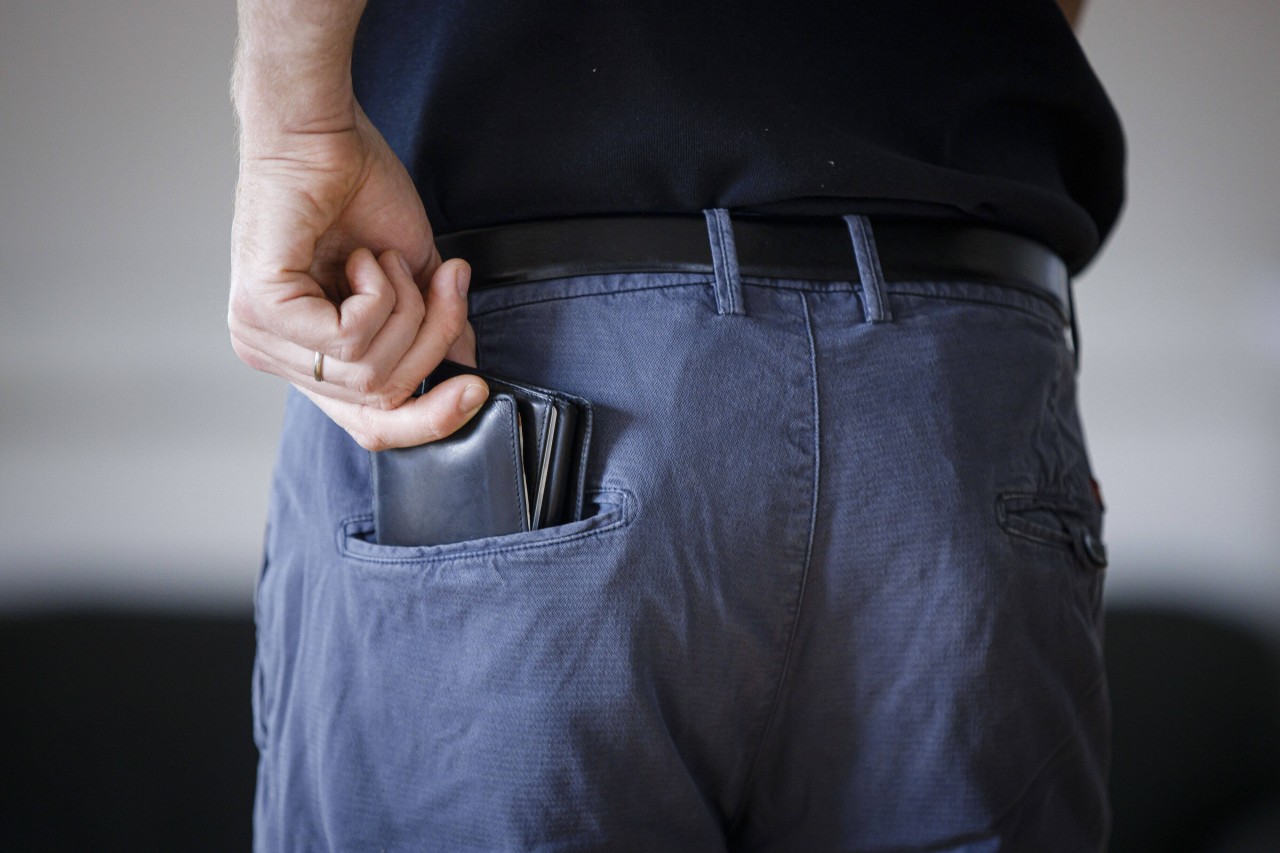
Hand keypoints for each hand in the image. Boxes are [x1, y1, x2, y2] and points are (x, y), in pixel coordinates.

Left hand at [229, 104, 487, 449]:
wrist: (323, 132)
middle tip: (442, 283)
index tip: (477, 388)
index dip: (431, 419)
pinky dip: (377, 294)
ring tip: (384, 260)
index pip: (370, 426)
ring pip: (368, 372)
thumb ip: (433, 325)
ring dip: (403, 307)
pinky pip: (348, 340)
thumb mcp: (412, 274)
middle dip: (430, 339)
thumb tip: (465, 362)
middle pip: (381, 399)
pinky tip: (362, 258)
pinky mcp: (262, 310)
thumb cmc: (354, 187)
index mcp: (305, 353)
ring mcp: (261, 337)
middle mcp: (275, 354)